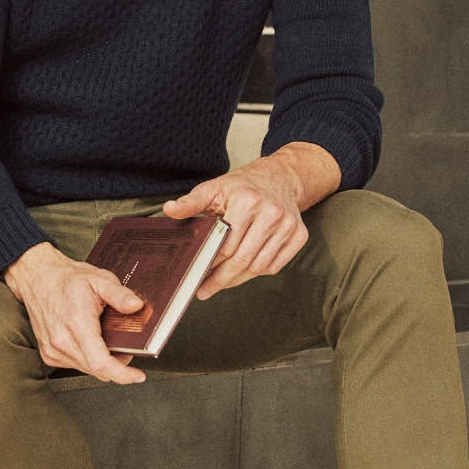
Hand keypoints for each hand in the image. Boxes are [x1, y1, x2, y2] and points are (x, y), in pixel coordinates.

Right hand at [3, 242, 147, 383]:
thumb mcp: (100, 279)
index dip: (122, 374)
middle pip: (96, 370)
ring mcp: (53, 350)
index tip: (137, 375)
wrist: (38, 278)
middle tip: (127, 350)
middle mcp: (61, 341)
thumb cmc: (67, 280)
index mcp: (77, 324)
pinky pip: (75, 365)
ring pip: (87, 369)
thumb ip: (120, 295)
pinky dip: (88, 359)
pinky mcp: (49, 354)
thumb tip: (137, 306)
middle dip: (117, 366)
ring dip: (102, 363)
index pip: (100, 363)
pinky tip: (91, 343)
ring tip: (109, 343)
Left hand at [162, 142, 340, 298]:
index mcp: (247, 202)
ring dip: (238, 279)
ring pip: (258, 267)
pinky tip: (243, 271)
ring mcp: (288, 226)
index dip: (209, 264)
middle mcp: (271, 214)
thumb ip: (191, 202)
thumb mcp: (214, 188)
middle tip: (204, 291)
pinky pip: (274, 266)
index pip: (225, 245)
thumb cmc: (241, 186)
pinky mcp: (299, 235)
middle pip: (242, 260)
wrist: (279, 177)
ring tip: (221, 283)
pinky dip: (256, 272)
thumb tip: (169, 210)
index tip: (195, 276)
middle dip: (221, 280)